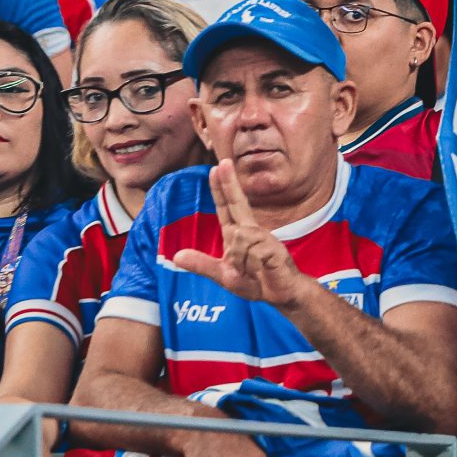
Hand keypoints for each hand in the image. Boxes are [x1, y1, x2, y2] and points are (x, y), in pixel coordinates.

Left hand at [170, 157, 322, 308]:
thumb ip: (202, 265)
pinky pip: (252, 253)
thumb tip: (176, 256)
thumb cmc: (255, 282)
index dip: (221, 189)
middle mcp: (250, 231)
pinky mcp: (273, 248)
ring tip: (249, 271)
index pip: (227, 207)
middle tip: (223, 162)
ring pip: (239, 239)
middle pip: (238, 203)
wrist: (281, 294)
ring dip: (240, 261)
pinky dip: (251, 266)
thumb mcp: (224, 275)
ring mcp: (263, 238)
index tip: (216, 169)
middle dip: (230, 183)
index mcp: (237, 235)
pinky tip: (260, 270)